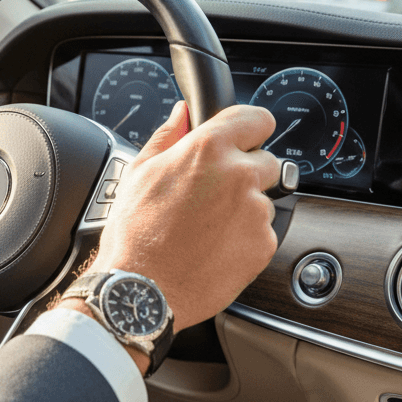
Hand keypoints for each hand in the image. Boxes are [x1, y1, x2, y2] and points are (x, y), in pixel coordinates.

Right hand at [69, 101, 279, 334]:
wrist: (142, 288)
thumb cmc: (134, 234)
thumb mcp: (139, 172)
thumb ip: (168, 136)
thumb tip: (182, 113)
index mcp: (208, 149)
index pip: (256, 118)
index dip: (248, 129)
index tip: (244, 138)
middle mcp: (238, 175)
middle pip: (266, 161)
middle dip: (245, 173)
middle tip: (211, 195)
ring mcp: (255, 211)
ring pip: (263, 200)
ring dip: (243, 209)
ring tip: (205, 228)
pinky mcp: (264, 244)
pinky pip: (262, 233)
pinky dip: (244, 239)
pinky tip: (213, 247)